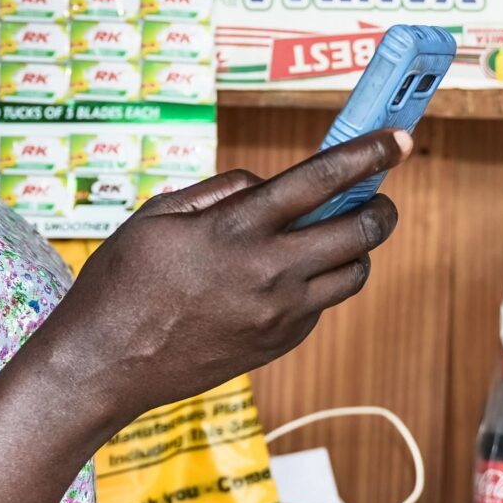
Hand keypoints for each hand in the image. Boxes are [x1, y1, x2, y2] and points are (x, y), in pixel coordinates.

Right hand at [35, 129, 409, 432]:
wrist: (105, 364)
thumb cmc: (122, 282)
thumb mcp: (158, 215)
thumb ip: (221, 191)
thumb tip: (268, 185)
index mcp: (235, 229)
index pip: (322, 180)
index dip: (368, 153)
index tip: (397, 138)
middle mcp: (267, 272)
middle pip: (360, 231)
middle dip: (382, 206)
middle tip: (378, 195)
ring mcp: (278, 314)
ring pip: (354, 273)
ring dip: (357, 247)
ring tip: (336, 234)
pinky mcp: (278, 343)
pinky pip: (322, 305)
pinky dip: (321, 282)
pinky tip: (290, 275)